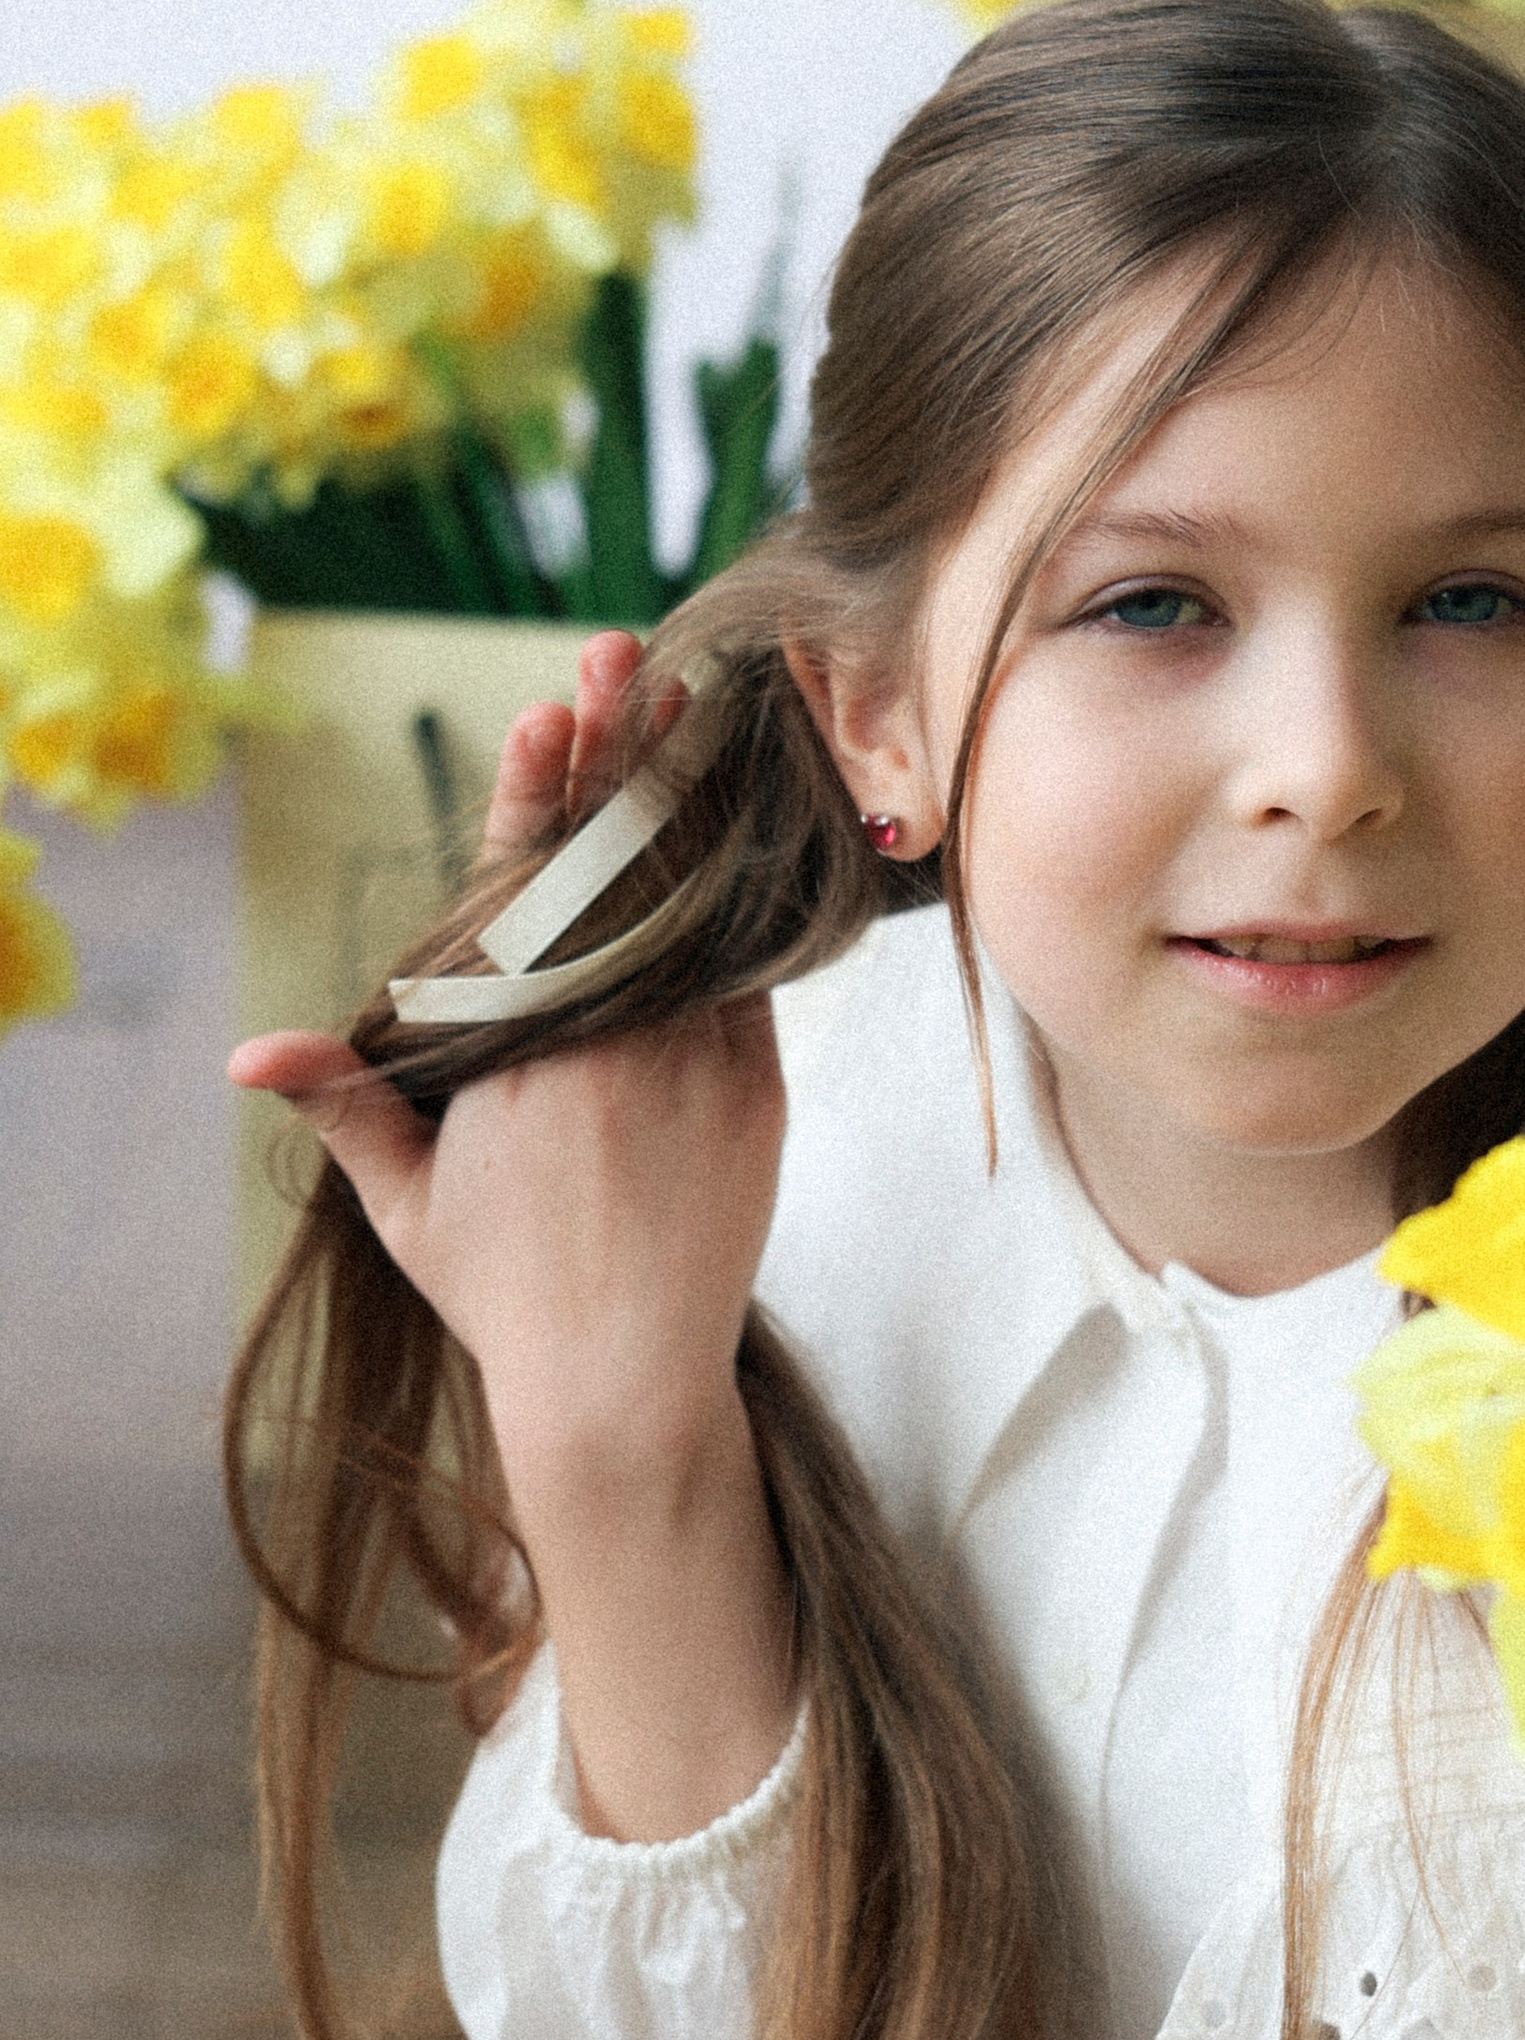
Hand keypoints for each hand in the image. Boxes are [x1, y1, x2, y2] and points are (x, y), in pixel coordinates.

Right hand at [227, 632, 780, 1476]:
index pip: (521, 894)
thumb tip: (252, 1051)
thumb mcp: (409, 1199)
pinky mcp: (757, 1089)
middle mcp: (607, 1042)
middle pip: (616, 871)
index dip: (534, 793)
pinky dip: (743, 895)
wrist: (624, 1382)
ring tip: (689, 704)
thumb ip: (348, 1105)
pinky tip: (742, 816)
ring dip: (686, 801)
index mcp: (514, 1050)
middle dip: (617, 756)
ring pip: (692, 906)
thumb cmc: (502, 1291)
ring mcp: (692, 1061)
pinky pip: (751, 971)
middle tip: (627, 656)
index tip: (549, 709)